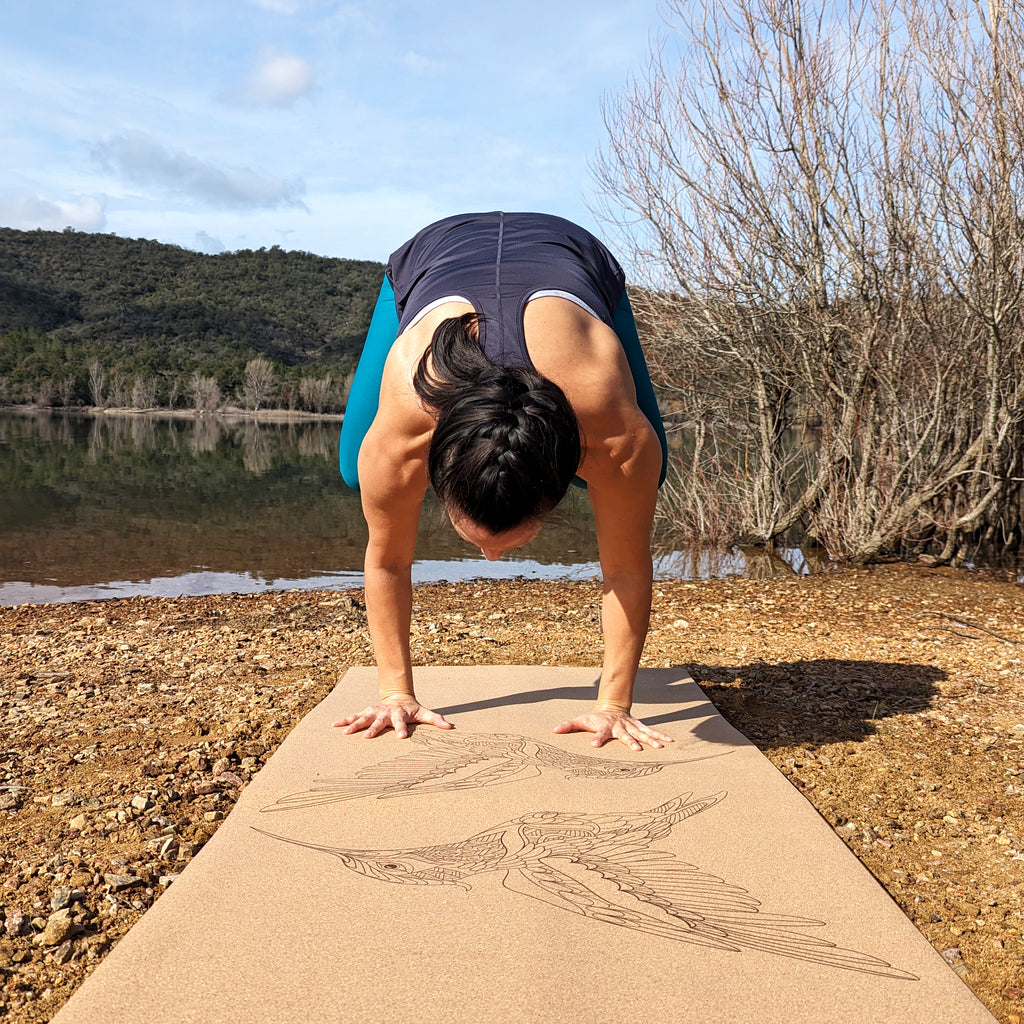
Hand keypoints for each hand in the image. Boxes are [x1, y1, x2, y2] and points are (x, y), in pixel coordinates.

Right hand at [332, 696, 451, 738]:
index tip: (402, 737)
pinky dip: (344, 720)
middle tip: (367, 737)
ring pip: (363, 717)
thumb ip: (436, 720)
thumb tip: (449, 727)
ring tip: (344, 733)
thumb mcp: (425, 713)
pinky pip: (353, 716)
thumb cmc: (412, 709)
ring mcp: (374, 711)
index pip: (401, 722)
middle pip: (379, 720)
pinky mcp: (366, 712)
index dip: (402, 729)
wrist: (398, 696)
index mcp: (399, 714)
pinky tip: (334, 726)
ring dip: (354, 724)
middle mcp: (385, 712)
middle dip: (373, 728)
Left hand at [552, 710, 673, 751]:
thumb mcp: (581, 720)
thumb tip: (554, 730)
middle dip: (631, 742)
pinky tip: (670, 741)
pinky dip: (660, 735)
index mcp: (604, 727)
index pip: (599, 733)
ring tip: (661, 746)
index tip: (594, 745)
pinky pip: (650, 731)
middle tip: (637, 750)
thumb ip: (568, 725)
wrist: (611, 706)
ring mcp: (631, 726)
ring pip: (642, 733)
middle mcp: (619, 727)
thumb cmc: (595, 717)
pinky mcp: (639, 727)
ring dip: (651, 739)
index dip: (597, 739)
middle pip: (625, 735)